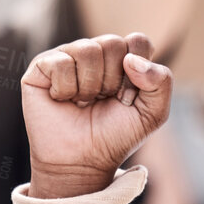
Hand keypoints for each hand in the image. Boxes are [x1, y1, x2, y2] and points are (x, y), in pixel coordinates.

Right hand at [19, 32, 171, 197]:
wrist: (82, 162)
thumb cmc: (116, 136)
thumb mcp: (153, 113)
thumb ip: (161, 81)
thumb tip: (131, 59)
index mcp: (122, 58)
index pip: (138, 41)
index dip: (138, 73)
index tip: (127, 100)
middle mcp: (95, 52)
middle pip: (113, 43)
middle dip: (112, 81)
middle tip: (103, 102)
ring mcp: (68, 56)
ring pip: (87, 50)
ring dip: (89, 87)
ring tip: (83, 103)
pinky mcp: (42, 66)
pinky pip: (60, 63)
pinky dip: (66, 89)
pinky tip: (63, 100)